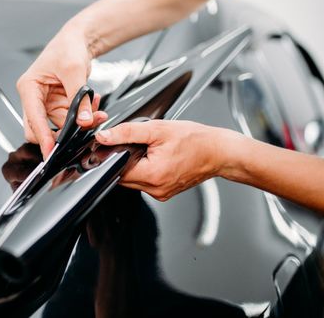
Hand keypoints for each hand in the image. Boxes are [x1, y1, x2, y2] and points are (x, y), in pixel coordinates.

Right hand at [16, 26, 107, 156]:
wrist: (78, 40)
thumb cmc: (68, 47)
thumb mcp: (74, 70)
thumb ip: (79, 98)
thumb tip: (83, 121)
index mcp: (29, 87)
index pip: (33, 118)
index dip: (43, 136)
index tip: (51, 151)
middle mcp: (35, 98)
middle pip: (40, 128)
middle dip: (63, 133)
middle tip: (81, 134)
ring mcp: (47, 103)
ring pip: (60, 126)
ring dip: (79, 123)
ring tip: (96, 111)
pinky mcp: (60, 105)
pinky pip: (70, 119)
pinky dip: (84, 115)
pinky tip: (94, 104)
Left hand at [95, 120, 230, 200]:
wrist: (219, 151)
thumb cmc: (195, 140)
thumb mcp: (157, 129)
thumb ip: (127, 132)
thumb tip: (104, 137)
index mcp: (152, 175)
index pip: (116, 170)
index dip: (112, 157)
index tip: (116, 146)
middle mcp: (156, 189)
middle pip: (123, 177)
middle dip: (125, 161)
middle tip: (138, 145)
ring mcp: (161, 193)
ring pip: (133, 181)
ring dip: (135, 166)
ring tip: (150, 151)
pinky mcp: (165, 193)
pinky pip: (145, 183)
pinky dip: (145, 171)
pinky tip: (156, 159)